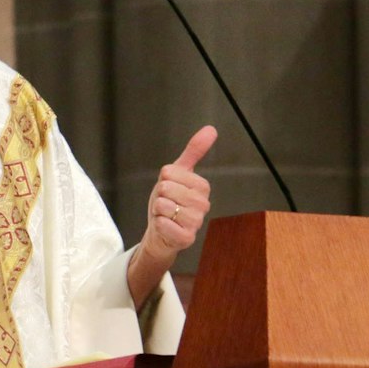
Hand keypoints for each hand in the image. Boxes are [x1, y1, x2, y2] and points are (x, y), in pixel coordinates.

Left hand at [128, 126, 215, 305]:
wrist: (161, 233)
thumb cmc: (169, 202)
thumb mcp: (177, 174)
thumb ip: (193, 152)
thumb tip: (211, 129)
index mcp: (202, 186)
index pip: (169, 172)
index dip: (162, 180)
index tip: (169, 190)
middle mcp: (203, 204)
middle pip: (165, 188)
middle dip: (159, 196)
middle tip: (166, 204)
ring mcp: (196, 222)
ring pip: (163, 205)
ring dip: (157, 211)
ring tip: (166, 216)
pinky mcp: (187, 238)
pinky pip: (163, 224)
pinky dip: (158, 224)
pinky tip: (165, 227)